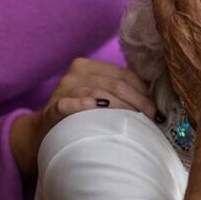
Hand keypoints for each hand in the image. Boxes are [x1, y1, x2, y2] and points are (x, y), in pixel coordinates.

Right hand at [11, 59, 157, 176]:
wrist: (44, 132)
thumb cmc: (80, 116)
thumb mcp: (98, 98)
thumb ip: (119, 93)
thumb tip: (154, 103)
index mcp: (88, 66)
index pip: (123, 75)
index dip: (143, 91)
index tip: (156, 109)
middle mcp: (75, 74)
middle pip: (115, 84)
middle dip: (138, 102)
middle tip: (151, 118)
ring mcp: (63, 90)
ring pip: (99, 94)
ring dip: (121, 108)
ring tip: (136, 122)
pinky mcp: (53, 109)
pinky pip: (70, 104)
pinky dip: (83, 105)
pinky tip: (96, 109)